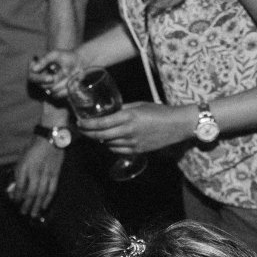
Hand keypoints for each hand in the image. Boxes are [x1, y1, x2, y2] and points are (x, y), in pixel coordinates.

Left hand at [8, 137, 61, 216]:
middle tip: (23, 213)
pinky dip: (48, 199)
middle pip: (30, 193)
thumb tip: (15, 187)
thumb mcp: (21, 157)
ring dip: (36, 206)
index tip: (15, 202)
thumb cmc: (33, 147)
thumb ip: (18, 172)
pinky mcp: (56, 174)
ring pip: (41, 194)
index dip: (17, 196)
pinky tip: (44, 206)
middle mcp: (35, 172)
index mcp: (25, 167)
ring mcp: (47, 174)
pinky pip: (52, 190)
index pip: (20, 186)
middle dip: (26, 205)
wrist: (50, 138)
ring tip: (33, 214)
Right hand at [29, 49, 84, 98]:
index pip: (32, 77)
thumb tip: (33, 69)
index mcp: (37, 69)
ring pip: (51, 90)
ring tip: (70, 75)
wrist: (79, 63)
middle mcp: (41, 79)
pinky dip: (66, 90)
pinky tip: (71, 82)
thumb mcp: (55, 55)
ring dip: (62, 83)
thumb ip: (44, 60)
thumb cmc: (66, 56)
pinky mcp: (56, 93)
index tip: (51, 78)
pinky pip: (58, 95)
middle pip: (41, 85)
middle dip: (54, 81)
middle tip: (64, 75)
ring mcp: (48, 87)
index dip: (39, 79)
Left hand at [75, 101, 190, 153]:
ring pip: (108, 144)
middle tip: (81, 130)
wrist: (177, 125)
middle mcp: (128, 131)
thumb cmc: (160, 111)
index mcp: (128, 116)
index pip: (101, 123)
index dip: (87, 124)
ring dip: (100, 140)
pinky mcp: (138, 150)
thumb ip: (122, 109)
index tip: (79, 123)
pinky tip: (110, 141)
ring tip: (95, 134)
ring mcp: (133, 143)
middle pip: (100, 136)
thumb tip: (109, 112)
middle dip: (88, 134)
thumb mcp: (139, 105)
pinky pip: (118, 150)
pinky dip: (111, 146)